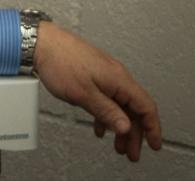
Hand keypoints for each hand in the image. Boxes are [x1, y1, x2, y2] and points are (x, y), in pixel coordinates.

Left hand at [32, 21, 161, 160]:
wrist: (40, 42)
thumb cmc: (59, 61)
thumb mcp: (83, 94)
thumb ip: (106, 112)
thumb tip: (125, 127)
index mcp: (119, 79)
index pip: (146, 107)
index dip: (153, 128)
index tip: (154, 145)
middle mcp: (115, 75)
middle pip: (133, 109)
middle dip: (135, 134)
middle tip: (131, 153)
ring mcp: (104, 74)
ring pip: (119, 104)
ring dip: (119, 126)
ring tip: (117, 145)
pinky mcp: (92, 74)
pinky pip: (106, 98)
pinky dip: (105, 114)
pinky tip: (100, 126)